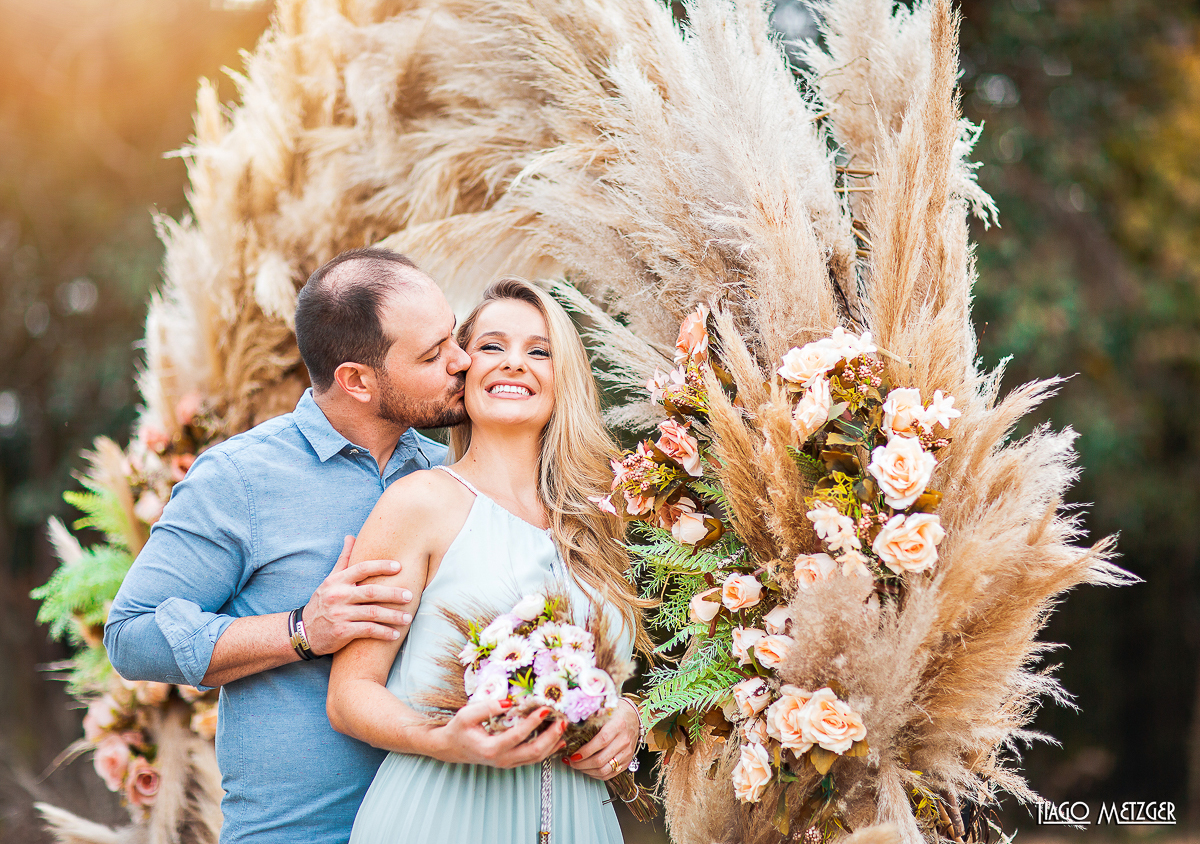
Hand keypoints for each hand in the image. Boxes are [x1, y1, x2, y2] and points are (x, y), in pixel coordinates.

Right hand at [303, 536, 413, 655]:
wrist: (303, 632)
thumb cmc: (322, 603)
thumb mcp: (329, 581)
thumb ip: (344, 560)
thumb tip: (351, 537)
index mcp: (337, 581)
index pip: (362, 568)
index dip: (381, 566)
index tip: (399, 566)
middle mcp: (338, 595)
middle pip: (371, 591)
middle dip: (393, 594)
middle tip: (410, 596)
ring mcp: (340, 614)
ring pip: (373, 613)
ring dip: (393, 616)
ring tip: (408, 618)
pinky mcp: (342, 631)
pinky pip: (368, 630)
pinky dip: (384, 633)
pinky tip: (395, 634)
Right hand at [432, 700, 566, 768]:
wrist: (451, 748)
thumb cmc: (459, 729)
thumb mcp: (467, 714)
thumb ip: (488, 707)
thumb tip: (511, 702)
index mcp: (490, 749)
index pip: (518, 736)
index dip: (533, 722)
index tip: (546, 709)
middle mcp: (501, 760)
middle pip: (533, 751)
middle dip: (551, 736)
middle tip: (562, 721)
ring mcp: (507, 763)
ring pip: (536, 758)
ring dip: (552, 743)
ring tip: (563, 727)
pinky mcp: (511, 762)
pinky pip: (533, 759)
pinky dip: (548, 750)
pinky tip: (559, 741)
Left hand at [564, 697, 638, 780]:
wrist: (634, 716)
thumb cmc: (616, 712)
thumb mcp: (605, 709)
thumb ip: (590, 717)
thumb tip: (568, 725)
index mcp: (617, 725)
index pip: (601, 741)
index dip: (585, 751)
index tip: (573, 754)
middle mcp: (624, 740)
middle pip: (601, 759)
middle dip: (582, 764)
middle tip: (570, 761)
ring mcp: (626, 753)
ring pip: (605, 770)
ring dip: (587, 771)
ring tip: (577, 766)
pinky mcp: (627, 761)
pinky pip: (610, 774)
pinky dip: (596, 775)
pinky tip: (588, 770)